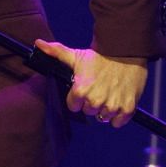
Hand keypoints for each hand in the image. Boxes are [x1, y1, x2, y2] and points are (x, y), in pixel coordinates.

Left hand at [32, 40, 148, 128]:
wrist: (126, 53)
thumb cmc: (100, 56)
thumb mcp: (76, 55)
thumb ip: (56, 52)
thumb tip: (38, 44)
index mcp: (80, 91)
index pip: (73, 106)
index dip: (77, 98)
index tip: (84, 89)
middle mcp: (95, 101)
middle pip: (88, 112)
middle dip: (91, 103)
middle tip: (98, 90)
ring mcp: (112, 106)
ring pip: (103, 118)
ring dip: (105, 109)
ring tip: (109, 94)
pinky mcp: (127, 109)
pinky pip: (118, 122)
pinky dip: (118, 116)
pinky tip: (118, 102)